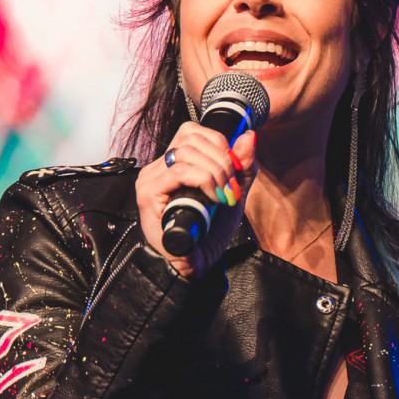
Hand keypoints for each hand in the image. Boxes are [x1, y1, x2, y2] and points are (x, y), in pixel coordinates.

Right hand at [136, 125, 257, 278]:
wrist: (193, 266)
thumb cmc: (207, 234)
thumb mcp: (232, 194)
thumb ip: (242, 167)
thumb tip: (249, 135)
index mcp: (173, 164)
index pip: (192, 132)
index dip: (218, 142)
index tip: (235, 169)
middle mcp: (158, 168)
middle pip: (190, 138)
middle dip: (222, 159)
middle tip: (232, 187)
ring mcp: (150, 180)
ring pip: (185, 152)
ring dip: (215, 172)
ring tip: (225, 195)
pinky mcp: (149, 194)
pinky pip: (179, 172)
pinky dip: (203, 180)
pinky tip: (213, 198)